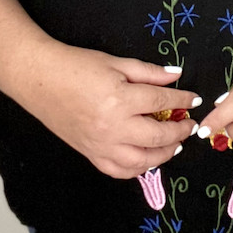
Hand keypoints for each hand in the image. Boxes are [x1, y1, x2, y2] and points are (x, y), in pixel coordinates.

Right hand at [13, 42, 201, 178]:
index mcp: (119, 99)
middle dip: (179, 131)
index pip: (161, 101)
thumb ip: (148, 72)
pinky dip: (138, 168)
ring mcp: (100, 145)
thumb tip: (175, 76)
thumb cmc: (75, 65)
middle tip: (189, 125)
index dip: (182, 99)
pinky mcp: (90, 154)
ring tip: (174, 144)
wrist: (39, 79)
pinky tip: (147, 158)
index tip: (193, 99)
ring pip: (142, 161)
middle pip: (157, 136)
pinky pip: (119, 171)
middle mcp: (112, 127)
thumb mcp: (115, 62)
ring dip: (164, 154)